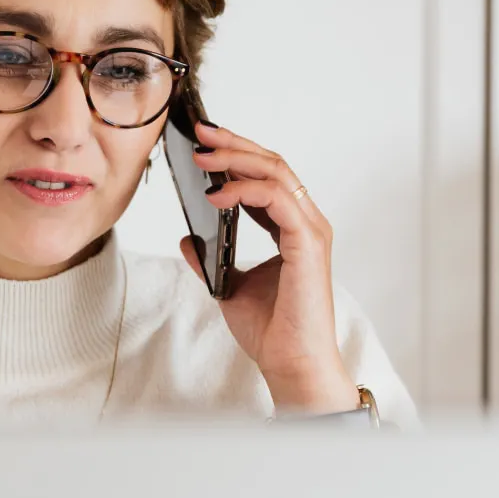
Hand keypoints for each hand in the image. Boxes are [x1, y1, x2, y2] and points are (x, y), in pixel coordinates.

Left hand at [178, 121, 359, 415]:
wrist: (290, 364)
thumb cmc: (271, 331)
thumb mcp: (228, 286)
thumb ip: (211, 258)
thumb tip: (188, 237)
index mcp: (290, 228)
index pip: (266, 175)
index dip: (236, 154)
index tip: (203, 143)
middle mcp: (305, 222)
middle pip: (272, 164)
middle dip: (233, 144)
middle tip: (199, 133)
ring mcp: (310, 230)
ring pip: (277, 173)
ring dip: (235, 159)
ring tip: (201, 158)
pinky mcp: (308, 243)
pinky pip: (277, 199)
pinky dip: (244, 190)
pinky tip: (216, 195)